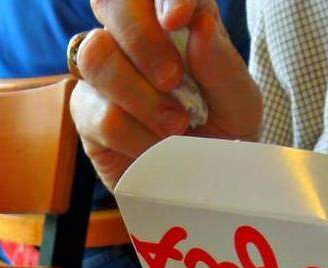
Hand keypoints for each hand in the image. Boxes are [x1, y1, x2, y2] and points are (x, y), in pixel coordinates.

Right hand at [70, 0, 260, 190]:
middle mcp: (133, 38)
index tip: (179, 17)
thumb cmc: (225, 135)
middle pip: (112, 3)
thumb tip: (198, 22)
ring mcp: (105, 75)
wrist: (203, 188)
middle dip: (142, 39)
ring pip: (96, 56)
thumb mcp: (240, 103)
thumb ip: (221, 64)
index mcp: (175, 21)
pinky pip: (97, 112)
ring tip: (174, 125)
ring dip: (139, 95)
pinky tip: (154, 149)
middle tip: (174, 81)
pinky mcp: (87, 114)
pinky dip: (133, 135)